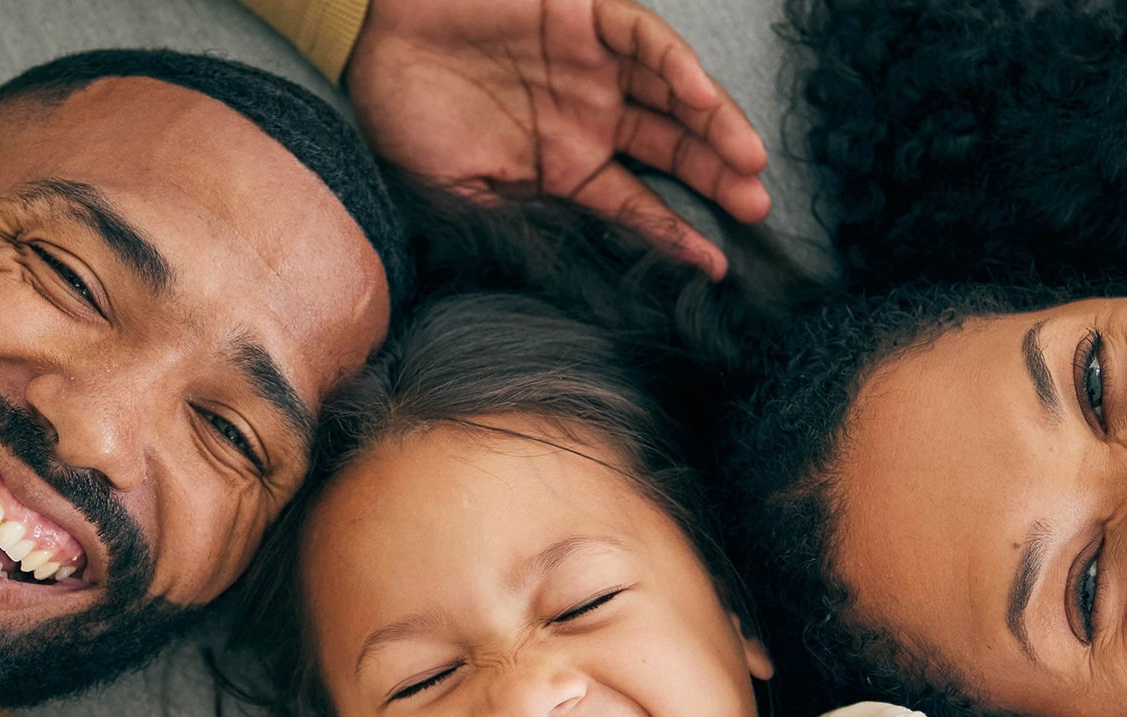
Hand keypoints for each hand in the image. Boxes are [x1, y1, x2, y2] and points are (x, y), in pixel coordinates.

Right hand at [343, 0, 771, 277]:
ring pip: (672, 96)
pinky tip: (700, 97)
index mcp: (565, 165)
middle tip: (756, 208)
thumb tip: (556, 280)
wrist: (370, 37)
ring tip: (748, 162)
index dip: (676, 233)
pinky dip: (675, 66)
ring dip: (714, 126)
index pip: (636, 204)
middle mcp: (590, 116)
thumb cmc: (404, 112)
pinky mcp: (586, 15)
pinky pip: (643, 39)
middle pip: (673, 150)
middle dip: (716, 178)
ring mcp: (593, 65)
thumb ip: (509, 226)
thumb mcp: (455, 192)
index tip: (715, 264)